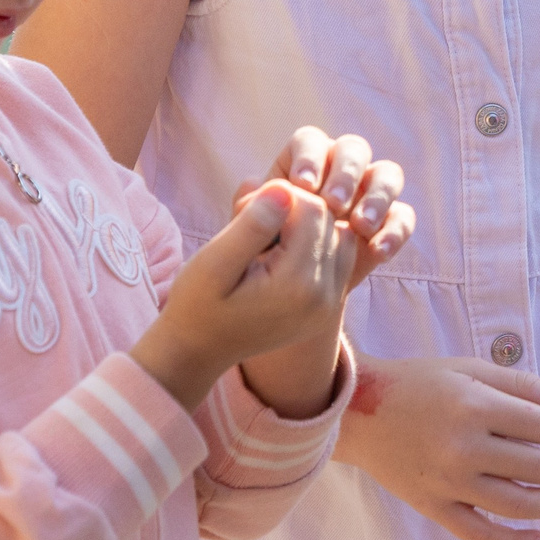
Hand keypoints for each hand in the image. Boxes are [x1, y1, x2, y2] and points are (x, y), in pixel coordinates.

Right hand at [132, 173, 354, 412]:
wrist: (199, 350)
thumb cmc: (197, 304)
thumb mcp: (212, 264)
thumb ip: (251, 225)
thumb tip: (285, 189)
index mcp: (298, 286)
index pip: (312, 208)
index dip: (280, 197)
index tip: (246, 215)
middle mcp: (325, 298)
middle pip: (330, 221)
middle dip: (295, 212)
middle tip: (253, 228)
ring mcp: (331, 306)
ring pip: (341, 235)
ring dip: (310, 228)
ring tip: (270, 242)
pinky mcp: (330, 308)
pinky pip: (342, 257)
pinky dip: (319, 245)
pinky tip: (284, 254)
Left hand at [238, 128, 411, 259]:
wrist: (282, 297)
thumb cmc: (257, 259)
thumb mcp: (244, 237)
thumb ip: (249, 212)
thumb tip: (259, 188)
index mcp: (301, 163)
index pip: (310, 141)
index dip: (310, 158)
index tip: (304, 186)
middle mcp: (338, 171)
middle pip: (353, 149)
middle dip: (346, 173)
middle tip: (334, 203)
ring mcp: (366, 195)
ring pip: (387, 174)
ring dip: (377, 196)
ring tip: (360, 226)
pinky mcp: (386, 224)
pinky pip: (402, 216)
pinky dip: (394, 230)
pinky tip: (378, 252)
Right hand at [333, 355, 539, 539]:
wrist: (359, 411)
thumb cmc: (419, 383)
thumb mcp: (470, 370)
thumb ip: (521, 385)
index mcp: (476, 408)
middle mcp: (463, 449)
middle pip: (538, 467)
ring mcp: (448, 483)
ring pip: (518, 506)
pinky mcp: (433, 507)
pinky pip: (480, 535)